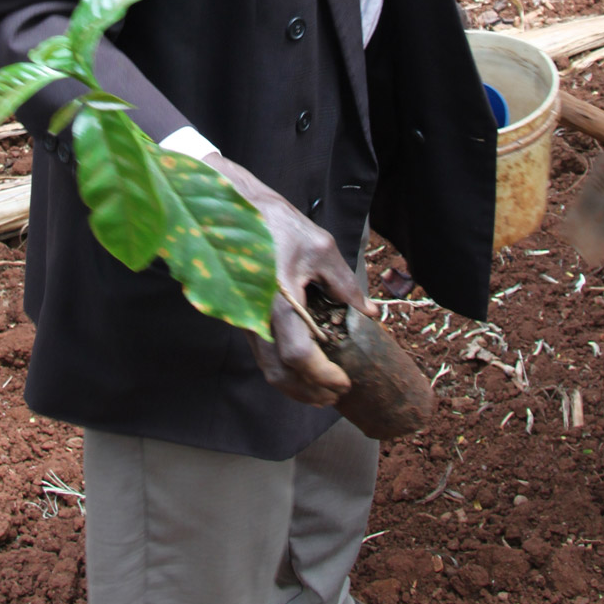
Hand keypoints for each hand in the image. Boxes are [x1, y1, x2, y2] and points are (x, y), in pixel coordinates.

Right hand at [206, 154, 372, 406]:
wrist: (234, 209)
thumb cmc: (278, 224)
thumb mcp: (321, 248)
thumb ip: (346, 284)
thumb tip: (369, 314)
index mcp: (279, 299)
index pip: (298, 354)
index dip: (322, 375)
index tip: (344, 381)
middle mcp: (257, 315)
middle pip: (279, 373)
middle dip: (309, 391)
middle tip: (336, 394)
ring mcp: (247, 318)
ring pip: (268, 369)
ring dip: (295, 387)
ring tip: (322, 392)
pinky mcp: (244, 317)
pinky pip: (262, 355)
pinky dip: (282, 372)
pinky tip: (302, 372)